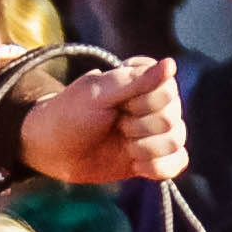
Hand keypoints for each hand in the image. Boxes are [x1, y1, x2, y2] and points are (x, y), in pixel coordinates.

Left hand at [11, 56, 186, 187]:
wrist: (53, 150)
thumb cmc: (70, 114)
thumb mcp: (97, 92)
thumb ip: (134, 80)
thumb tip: (171, 64)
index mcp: (144, 79)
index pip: (168, 91)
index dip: (142, 103)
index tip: (116, 104)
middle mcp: (155, 103)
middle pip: (172, 119)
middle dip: (139, 127)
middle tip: (114, 125)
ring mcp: (155, 131)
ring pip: (176, 140)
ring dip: (145, 148)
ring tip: (123, 144)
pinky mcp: (153, 157)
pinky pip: (178, 162)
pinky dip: (159, 167)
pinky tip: (137, 165)